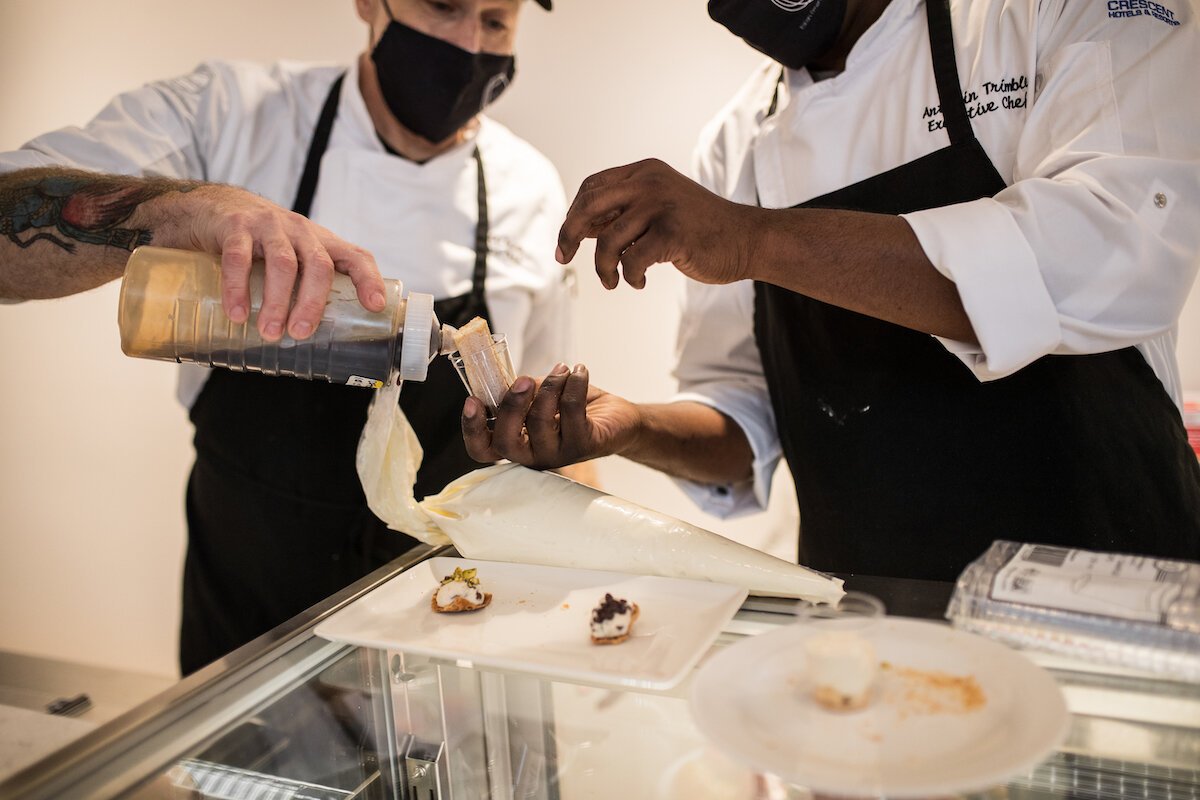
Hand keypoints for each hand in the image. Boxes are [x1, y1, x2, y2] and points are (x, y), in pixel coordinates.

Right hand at [150, 184, 385, 340]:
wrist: (215, 207)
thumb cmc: (263, 242)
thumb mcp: (293, 257)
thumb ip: (307, 286)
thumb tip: (316, 341)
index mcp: (321, 242)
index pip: (355, 257)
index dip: (369, 280)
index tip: (375, 307)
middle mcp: (300, 231)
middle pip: (318, 266)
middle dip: (312, 303)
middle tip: (301, 334)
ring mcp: (269, 226)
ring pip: (283, 263)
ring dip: (278, 302)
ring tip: (271, 332)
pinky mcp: (236, 227)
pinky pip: (239, 258)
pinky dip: (238, 288)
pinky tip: (238, 313)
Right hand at [461, 363, 641, 469]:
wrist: (618, 418)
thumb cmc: (574, 407)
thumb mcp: (539, 395)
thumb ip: (519, 390)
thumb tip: (503, 376)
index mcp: (516, 443)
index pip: (483, 450)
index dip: (472, 430)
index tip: (472, 400)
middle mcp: (533, 455)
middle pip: (506, 443)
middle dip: (510, 407)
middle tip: (522, 381)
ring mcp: (558, 454)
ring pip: (540, 422)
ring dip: (549, 386)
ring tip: (562, 369)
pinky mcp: (584, 445)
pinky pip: (571, 410)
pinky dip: (574, 384)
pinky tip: (579, 371)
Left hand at [556, 158, 762, 289]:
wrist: (746, 239)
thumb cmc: (700, 229)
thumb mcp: (658, 209)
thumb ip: (624, 213)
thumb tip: (579, 228)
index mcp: (644, 172)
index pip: (592, 187)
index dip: (573, 215)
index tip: (567, 242)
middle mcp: (649, 182)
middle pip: (589, 205)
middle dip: (569, 234)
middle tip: (564, 258)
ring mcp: (661, 206)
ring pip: (609, 240)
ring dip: (604, 268)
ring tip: (613, 281)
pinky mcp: (672, 233)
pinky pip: (632, 261)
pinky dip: (629, 277)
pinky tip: (640, 282)